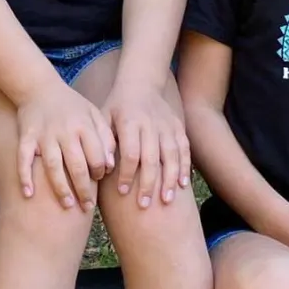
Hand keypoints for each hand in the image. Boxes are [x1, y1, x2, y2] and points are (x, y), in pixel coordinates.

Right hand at [17, 80, 115, 210]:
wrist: (38, 86)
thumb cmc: (70, 104)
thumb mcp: (93, 113)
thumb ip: (105, 137)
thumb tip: (110, 166)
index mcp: (83, 125)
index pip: (96, 156)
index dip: (100, 171)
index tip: (98, 180)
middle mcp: (64, 131)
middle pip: (76, 165)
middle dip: (84, 189)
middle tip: (87, 206)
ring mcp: (44, 135)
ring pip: (53, 166)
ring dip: (60, 188)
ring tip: (67, 205)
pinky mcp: (26, 137)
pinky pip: (24, 159)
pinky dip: (24, 176)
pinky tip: (28, 194)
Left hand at [103, 82, 191, 207]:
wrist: (141, 83)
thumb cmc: (117, 106)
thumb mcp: (104, 117)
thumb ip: (104, 140)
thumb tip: (105, 167)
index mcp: (130, 121)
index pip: (130, 152)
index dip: (127, 174)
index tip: (123, 192)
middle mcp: (150, 124)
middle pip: (152, 157)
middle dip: (149, 183)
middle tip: (144, 205)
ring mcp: (166, 125)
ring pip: (171, 155)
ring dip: (169, 179)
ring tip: (167, 200)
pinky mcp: (178, 126)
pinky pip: (184, 148)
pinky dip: (184, 166)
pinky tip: (183, 184)